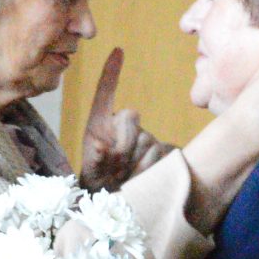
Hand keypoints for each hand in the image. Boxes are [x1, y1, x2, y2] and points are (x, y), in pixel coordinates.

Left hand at [76, 50, 166, 188]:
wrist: (117, 207)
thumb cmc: (99, 186)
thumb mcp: (92, 170)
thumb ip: (97, 153)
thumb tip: (103, 141)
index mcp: (101, 126)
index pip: (105, 94)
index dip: (111, 73)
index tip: (118, 51)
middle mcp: (125, 127)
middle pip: (131, 120)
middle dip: (123, 145)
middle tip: (115, 168)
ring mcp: (147, 138)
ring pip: (147, 141)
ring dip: (136, 164)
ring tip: (126, 178)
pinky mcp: (166, 151)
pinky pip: (162, 154)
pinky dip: (151, 169)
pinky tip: (141, 179)